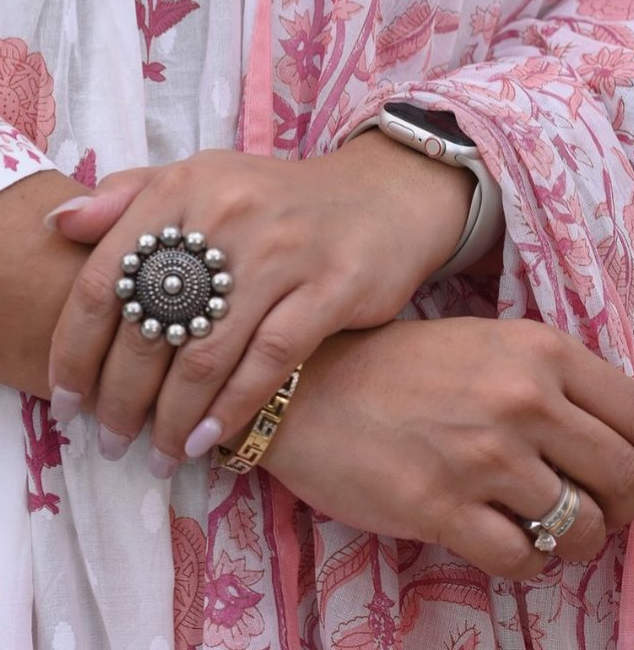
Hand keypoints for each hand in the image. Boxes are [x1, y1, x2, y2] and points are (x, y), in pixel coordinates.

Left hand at [46, 133, 474, 474]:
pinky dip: (229, 409)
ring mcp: (279, 251)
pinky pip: (267, 361)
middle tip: (107, 441)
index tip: (63, 401)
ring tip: (155, 455)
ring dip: (170, 417)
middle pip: (148, 325)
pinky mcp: (329, 285)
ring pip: (203, 353)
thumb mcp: (197, 179)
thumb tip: (55, 223)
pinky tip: (205, 441)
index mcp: (179, 189)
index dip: (74, 349)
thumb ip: (126, 196)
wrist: (376, 198)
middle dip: (119, 398)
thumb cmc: (267, 199)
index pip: (103, 280)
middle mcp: (223, 213)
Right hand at [260, 316, 633, 578]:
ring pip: (582, 528)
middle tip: (587, 508)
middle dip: (616, 505)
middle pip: (624, 476)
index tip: (615, 470)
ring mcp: (484, 455)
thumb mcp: (478, 345)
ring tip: (537, 524)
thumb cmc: (391, 366)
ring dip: (569, 538)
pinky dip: (521, 560)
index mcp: (536, 349)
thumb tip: (610, 441)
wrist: (303, 388)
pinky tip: (495, 536)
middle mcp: (521, 397)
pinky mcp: (444, 506)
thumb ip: (544, 381)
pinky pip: (523, 560)